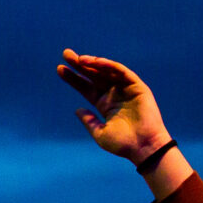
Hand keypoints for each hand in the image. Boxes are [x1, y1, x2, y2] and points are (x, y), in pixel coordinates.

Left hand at [56, 50, 172, 166]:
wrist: (144, 148)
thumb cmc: (123, 144)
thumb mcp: (100, 133)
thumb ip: (89, 121)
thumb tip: (77, 110)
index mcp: (104, 104)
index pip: (85, 87)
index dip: (73, 78)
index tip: (59, 69)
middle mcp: (113, 94)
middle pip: (94, 75)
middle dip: (80, 65)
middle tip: (66, 54)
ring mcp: (125, 89)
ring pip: (106, 71)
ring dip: (93, 62)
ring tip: (79, 59)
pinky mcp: (137, 87)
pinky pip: (122, 72)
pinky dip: (109, 65)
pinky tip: (96, 62)